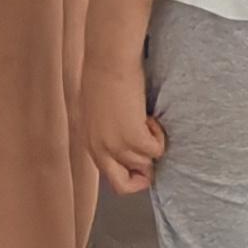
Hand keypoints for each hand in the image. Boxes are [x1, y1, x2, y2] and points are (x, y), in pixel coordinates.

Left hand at [77, 55, 166, 195]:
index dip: (129, 169)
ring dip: (152, 146)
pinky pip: (156, 150)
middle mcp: (99, 149)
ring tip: (148, 122)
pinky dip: (159, 136)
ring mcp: (116, 146)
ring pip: (145, 165)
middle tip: (150, 151)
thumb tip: (123, 140)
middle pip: (123, 186)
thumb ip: (104, 132)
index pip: (110, 177)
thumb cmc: (102, 76)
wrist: (108, 61)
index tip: (138, 154)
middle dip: (142, 176)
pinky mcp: (133, 137)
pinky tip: (151, 117)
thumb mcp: (96, 112)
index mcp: (88, 143)